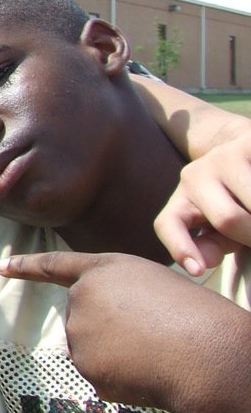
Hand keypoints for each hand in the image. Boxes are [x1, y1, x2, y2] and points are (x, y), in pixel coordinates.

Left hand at [0, 250, 238, 408]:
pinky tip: (145, 371)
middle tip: (151, 332)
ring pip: (91, 348)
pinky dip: (121, 378)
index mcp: (102, 270)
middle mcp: (81, 297)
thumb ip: (114, 297)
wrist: (202, 353)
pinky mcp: (84, 366)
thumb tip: (95, 331)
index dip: (28, 266)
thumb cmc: (191, 316)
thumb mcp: (151, 286)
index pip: (56, 265)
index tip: (2, 267)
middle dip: (109, 329)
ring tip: (153, 349)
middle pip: (83, 318)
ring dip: (116, 354)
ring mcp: (79, 332)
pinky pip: (101, 374)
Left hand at [154, 134, 250, 273]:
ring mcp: (224, 155)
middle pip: (228, 219)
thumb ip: (209, 245)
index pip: (169, 224)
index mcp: (182, 199)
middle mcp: (195, 174)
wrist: (246, 151)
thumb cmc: (235, 201)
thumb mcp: (218, 227)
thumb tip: (200, 264)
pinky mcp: (249, 142)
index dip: (180, 247)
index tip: (197, 270)